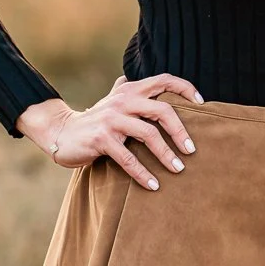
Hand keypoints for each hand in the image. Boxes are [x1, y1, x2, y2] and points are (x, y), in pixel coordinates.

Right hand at [15, 73, 203, 190]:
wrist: (62, 133)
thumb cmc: (96, 120)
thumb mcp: (115, 101)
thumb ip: (133, 92)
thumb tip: (157, 85)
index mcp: (130, 90)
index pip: (163, 80)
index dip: (185, 88)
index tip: (202, 104)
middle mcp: (122, 100)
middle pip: (162, 110)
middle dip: (181, 132)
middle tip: (192, 151)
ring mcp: (112, 119)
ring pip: (148, 134)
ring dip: (167, 155)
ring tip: (178, 169)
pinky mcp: (102, 139)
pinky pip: (128, 158)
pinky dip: (143, 173)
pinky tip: (154, 185)